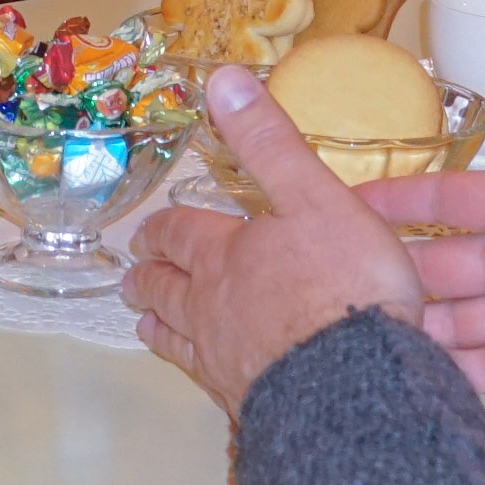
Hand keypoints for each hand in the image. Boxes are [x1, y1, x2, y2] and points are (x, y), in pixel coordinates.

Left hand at [124, 63, 421, 409]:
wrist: (352, 388)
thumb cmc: (343, 286)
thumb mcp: (315, 196)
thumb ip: (269, 143)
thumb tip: (223, 81)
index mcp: (227, 256)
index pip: (182, 237)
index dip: (164, 231)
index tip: (146, 232)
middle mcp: (214, 309)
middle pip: (170, 289)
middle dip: (151, 277)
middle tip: (133, 277)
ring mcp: (226, 361)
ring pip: (178, 339)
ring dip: (160, 326)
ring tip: (145, 324)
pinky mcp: (248, 403)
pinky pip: (209, 382)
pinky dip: (197, 370)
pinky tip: (206, 376)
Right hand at [367, 39, 484, 404]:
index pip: (452, 200)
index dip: (400, 199)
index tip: (342, 201)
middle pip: (443, 266)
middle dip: (391, 270)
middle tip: (327, 279)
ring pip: (456, 322)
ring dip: (412, 325)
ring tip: (352, 332)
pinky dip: (449, 374)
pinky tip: (404, 376)